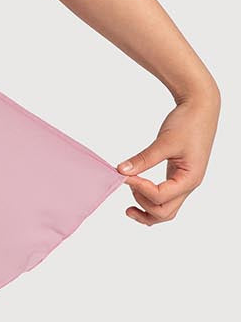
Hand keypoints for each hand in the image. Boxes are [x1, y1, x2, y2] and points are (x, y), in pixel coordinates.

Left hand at [116, 86, 219, 225]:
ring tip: (129, 199)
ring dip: (146, 209)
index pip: (160, 196)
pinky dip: (151, 200)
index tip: (123, 175)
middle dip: (143, 206)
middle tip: (126, 186)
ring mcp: (183, 182)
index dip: (139, 188)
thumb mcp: (165, 141)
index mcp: (189, 178)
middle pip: (165, 212)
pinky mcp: (177, 176)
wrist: (201, 109)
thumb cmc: (189, 123)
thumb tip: (122, 171)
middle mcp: (188, 185)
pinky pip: (165, 197)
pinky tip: (137, 192)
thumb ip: (144, 158)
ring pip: (166, 209)